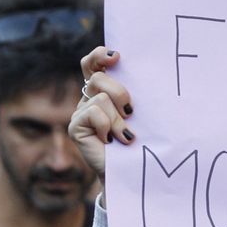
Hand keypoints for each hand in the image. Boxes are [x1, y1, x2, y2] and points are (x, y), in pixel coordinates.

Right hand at [70, 46, 136, 182]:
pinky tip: (112, 140)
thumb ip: (137, 92)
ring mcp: (81, 112)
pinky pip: (93, 113)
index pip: (94, 63)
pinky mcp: (75, 127)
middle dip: (119, 91)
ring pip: (100, 97)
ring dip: (118, 118)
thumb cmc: (143, 141)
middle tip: (131, 111)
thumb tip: (151, 70)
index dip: (100, 55)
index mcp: (104, 90)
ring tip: (126, 136)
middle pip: (98, 78)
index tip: (117, 56)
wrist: (133, 171)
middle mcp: (89, 98)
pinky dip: (108, 126)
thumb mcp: (142, 112)